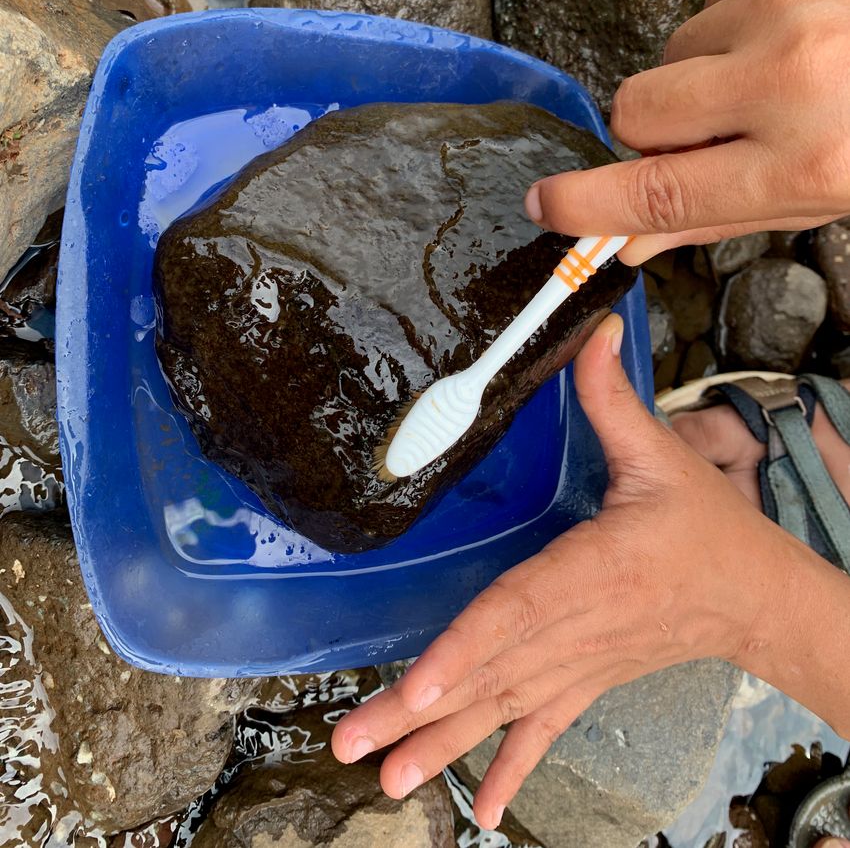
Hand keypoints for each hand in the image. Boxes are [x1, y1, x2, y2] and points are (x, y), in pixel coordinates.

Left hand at [331, 314, 797, 827]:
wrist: (757, 599)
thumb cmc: (708, 531)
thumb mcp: (664, 456)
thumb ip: (613, 398)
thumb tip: (590, 330)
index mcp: (596, 570)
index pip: (519, 610)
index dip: (467, 646)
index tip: (418, 684)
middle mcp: (581, 630)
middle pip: (491, 673)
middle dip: (419, 714)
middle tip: (351, 744)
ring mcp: (581, 666)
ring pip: (503, 709)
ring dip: (442, 746)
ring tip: (384, 779)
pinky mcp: (587, 683)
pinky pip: (542, 732)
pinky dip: (509, 769)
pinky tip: (478, 812)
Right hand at [524, 0, 849, 263]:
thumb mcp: (829, 192)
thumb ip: (720, 215)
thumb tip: (630, 242)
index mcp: (805, 159)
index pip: (657, 191)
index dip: (588, 204)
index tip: (547, 206)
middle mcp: (789, 77)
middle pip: (637, 109)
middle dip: (657, 126)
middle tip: (712, 127)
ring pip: (674, 49)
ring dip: (707, 67)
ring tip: (782, 65)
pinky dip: (740, 14)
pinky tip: (798, 19)